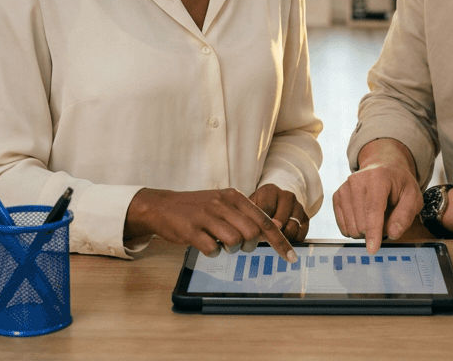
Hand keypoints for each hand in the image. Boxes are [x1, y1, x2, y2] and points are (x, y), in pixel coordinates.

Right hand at [124, 188, 296, 261]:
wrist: (162, 206)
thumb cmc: (197, 208)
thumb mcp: (223, 204)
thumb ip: (245, 215)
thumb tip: (273, 230)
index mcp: (233, 196)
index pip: (264, 220)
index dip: (279, 241)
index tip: (291, 257)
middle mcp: (221, 203)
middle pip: (251, 233)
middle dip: (249, 246)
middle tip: (238, 246)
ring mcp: (205, 216)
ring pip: (234, 241)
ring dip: (230, 249)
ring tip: (219, 242)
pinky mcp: (190, 230)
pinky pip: (212, 250)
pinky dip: (212, 253)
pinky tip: (205, 244)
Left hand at [250, 183, 309, 242]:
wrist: (275, 202)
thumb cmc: (258, 206)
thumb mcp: (250, 206)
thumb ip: (249, 215)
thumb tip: (250, 232)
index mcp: (270, 190)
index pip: (267, 208)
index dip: (261, 223)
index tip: (256, 233)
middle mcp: (287, 196)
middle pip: (281, 220)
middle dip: (272, 232)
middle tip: (266, 239)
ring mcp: (298, 206)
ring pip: (292, 228)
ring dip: (283, 237)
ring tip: (274, 239)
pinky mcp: (306, 218)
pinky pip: (301, 234)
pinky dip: (293, 240)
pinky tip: (284, 238)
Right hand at [332, 139, 422, 253]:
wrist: (382, 167)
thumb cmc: (399, 183)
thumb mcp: (413, 196)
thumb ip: (405, 215)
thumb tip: (392, 234)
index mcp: (378, 178)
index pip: (373, 209)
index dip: (373, 231)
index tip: (373, 249)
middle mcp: (357, 180)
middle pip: (361, 222)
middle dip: (375, 232)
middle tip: (386, 220)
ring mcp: (344, 188)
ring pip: (351, 227)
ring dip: (365, 232)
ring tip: (375, 217)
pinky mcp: (337, 196)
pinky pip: (343, 226)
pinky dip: (355, 229)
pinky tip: (364, 218)